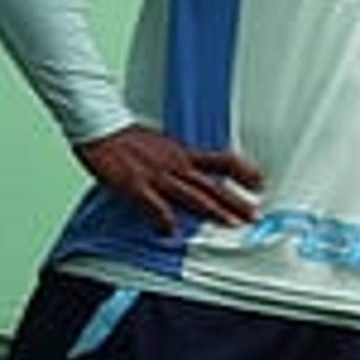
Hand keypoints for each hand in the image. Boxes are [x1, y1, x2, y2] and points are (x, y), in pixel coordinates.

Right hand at [76, 124, 262, 233]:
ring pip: (192, 195)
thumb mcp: (161, 145)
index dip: (243, 172)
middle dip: (236, 201)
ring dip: (214, 211)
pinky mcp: (136, 186)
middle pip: (212, 185)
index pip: (221, 161)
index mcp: (182, 154)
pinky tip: (172, 233)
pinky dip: (164, 220)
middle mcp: (175, 164)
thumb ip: (177, 161)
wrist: (99, 125)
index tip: (260, 183)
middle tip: (255, 215)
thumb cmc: (126, 137)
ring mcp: (157, 176)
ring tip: (232, 224)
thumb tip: (189, 174)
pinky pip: (154, 206)